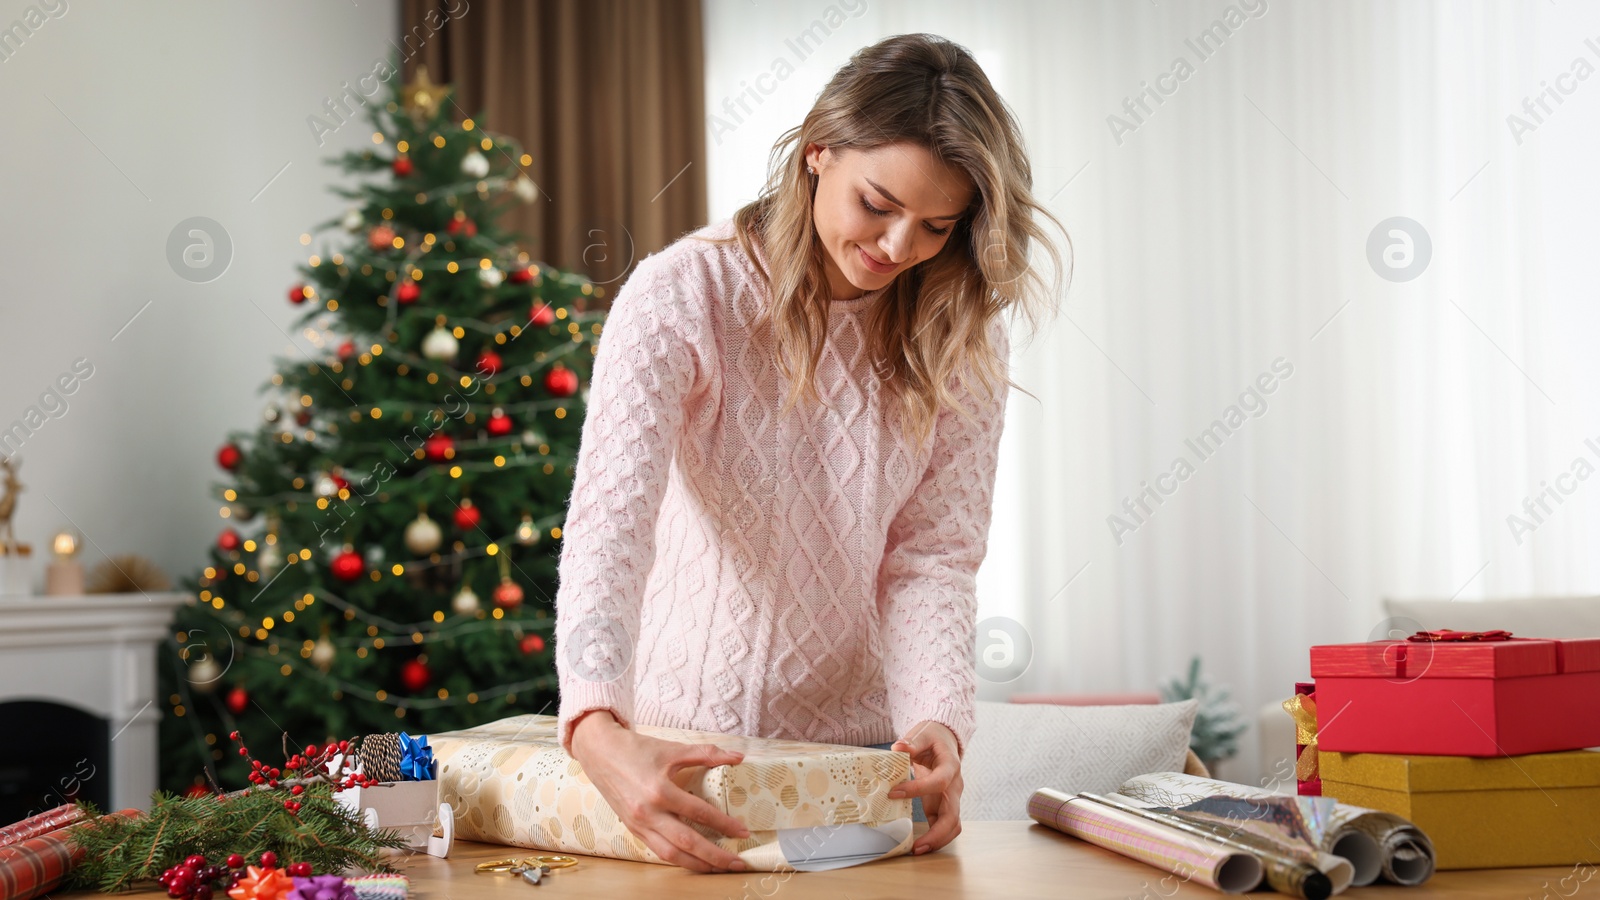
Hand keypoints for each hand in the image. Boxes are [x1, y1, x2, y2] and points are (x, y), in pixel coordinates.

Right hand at [568, 710, 750, 872]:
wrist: (600, 752)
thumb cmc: (636, 749)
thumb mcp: (673, 749)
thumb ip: (707, 753)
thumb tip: (738, 756)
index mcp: (660, 790)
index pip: (699, 813)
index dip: (724, 824)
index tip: (743, 831)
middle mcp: (648, 812)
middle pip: (687, 842)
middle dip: (715, 856)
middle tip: (737, 862)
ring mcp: (638, 824)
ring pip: (671, 854)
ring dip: (697, 864)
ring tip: (719, 868)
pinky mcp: (633, 829)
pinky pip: (658, 850)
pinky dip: (677, 859)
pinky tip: (693, 860)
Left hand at [888, 720, 962, 854]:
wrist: (944, 741)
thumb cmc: (933, 738)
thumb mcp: (923, 734)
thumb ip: (913, 742)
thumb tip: (898, 748)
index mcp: (950, 766)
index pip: (938, 782)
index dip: (917, 790)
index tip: (893, 793)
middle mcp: (954, 786)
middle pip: (953, 816)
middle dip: (937, 834)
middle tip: (916, 846)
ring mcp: (951, 799)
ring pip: (953, 826)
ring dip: (937, 841)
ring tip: (916, 850)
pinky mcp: (942, 806)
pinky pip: (943, 826)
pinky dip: (933, 838)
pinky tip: (917, 845)